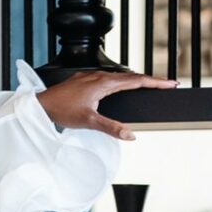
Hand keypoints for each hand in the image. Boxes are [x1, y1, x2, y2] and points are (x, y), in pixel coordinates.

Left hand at [36, 69, 176, 141]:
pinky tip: (121, 87)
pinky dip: (122, 81)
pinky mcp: (84, 80)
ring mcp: (91, 76)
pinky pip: (109, 78)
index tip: (171, 84)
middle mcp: (99, 76)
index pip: (137, 81)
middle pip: (131, 76)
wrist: (40, 105)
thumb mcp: (88, 122)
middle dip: (151, 80)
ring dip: (136, 79)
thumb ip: (111, 128)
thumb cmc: (61, 111)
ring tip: (149, 85)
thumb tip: (131, 135)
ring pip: (120, 76)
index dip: (156, 82)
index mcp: (104, 83)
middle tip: (167, 84)